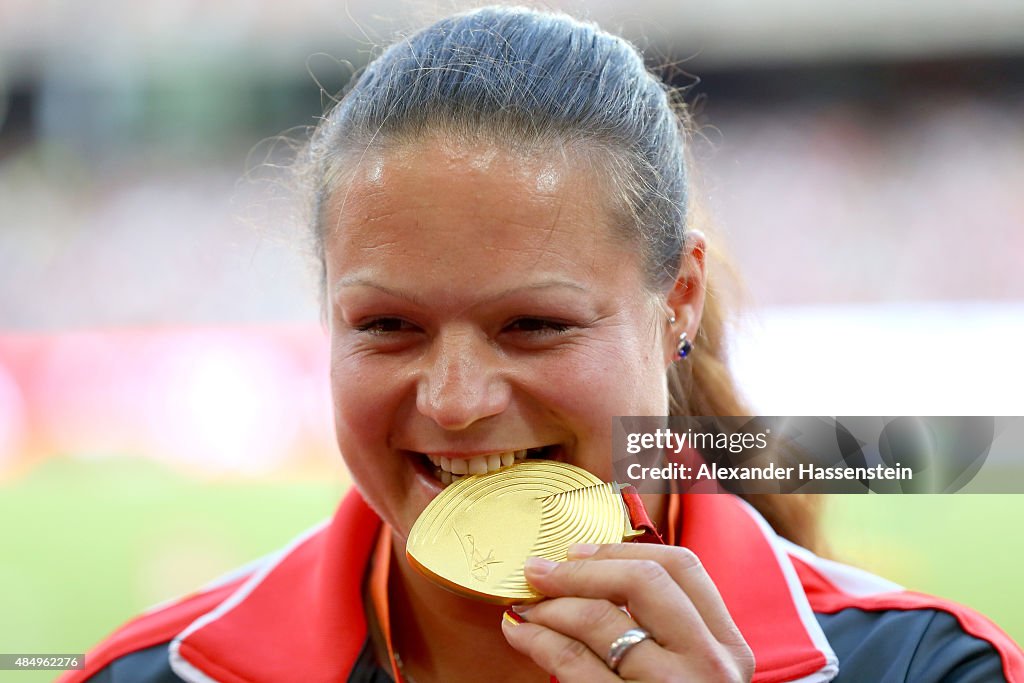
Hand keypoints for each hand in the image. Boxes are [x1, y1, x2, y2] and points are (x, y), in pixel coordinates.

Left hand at [501, 543, 753, 681]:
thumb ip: (665, 628)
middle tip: (540, 570)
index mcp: (728, 647)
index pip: (684, 568)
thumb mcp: (690, 672)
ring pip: (601, 621)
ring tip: (527, 607)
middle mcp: (708, 666)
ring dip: (552, 605)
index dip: (625, 550)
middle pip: (643, 582)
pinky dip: (539, 640)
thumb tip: (591, 571)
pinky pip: (575, 664)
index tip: (581, 552)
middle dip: (581, 569)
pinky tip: (521, 634)